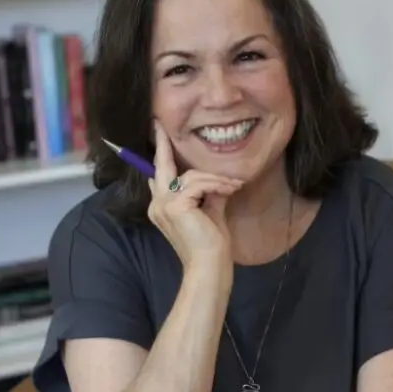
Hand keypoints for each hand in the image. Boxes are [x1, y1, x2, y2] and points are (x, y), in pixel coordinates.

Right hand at [147, 120, 242, 268]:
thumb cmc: (211, 244)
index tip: (158, 133)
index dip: (160, 154)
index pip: (159, 175)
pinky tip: (230, 191)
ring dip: (215, 179)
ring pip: (190, 176)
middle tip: (159, 125)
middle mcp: (158, 205)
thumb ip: (207, 191)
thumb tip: (212, 177)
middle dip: (162, 144)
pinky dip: (216, 185)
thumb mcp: (210, 210)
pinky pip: (198, 183)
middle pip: (164, 167)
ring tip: (234, 186)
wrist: (210, 266)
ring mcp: (163, 205)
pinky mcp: (174, 205)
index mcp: (163, 207)